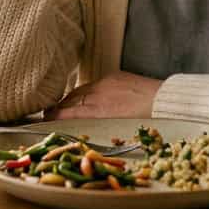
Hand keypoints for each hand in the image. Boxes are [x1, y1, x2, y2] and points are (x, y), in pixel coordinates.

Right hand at [44, 71, 161, 119]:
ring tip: (63, 106)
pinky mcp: (114, 76)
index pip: (65, 112)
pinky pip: (93, 84)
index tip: (44, 121)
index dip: (52, 117)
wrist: (165, 104)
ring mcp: (105, 83)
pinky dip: (86, 91)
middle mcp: (97, 95)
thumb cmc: (144, 124)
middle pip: (69, 100)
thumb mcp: (115, 132)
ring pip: (79, 90)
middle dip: (57, 107)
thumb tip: (82, 130)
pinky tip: (85, 97)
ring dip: (69, 99)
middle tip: (48, 115)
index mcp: (96, 111)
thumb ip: (95, 129)